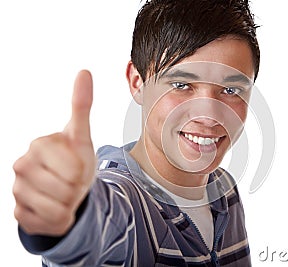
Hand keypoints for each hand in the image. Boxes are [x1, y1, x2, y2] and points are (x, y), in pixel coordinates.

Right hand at [13, 70, 95, 235]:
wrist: (68, 187)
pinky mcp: (19, 213)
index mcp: (39, 145)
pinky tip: (54, 206)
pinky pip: (48, 223)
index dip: (83, 172)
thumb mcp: (82, 135)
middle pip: (65, 189)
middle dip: (77, 189)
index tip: (78, 166)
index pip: (74, 169)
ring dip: (69, 204)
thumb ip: (82, 105)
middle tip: (72, 182)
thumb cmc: (76, 160)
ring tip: (64, 193)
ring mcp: (17, 190)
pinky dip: (58, 219)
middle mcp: (22, 166)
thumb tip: (85, 71)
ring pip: (57, 208)